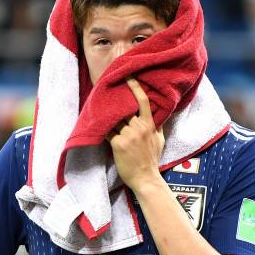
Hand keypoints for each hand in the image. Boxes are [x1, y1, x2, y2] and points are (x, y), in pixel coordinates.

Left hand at [106, 78, 164, 192]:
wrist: (146, 178)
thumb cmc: (152, 160)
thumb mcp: (160, 140)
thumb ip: (157, 125)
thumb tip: (158, 114)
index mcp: (149, 124)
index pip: (143, 101)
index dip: (135, 87)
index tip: (128, 75)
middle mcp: (138, 127)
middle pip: (124, 108)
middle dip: (115, 102)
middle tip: (105, 92)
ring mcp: (128, 135)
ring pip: (114, 118)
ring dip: (105, 114)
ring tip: (96, 106)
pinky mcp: (118, 144)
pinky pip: (107, 131)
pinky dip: (101, 127)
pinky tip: (94, 123)